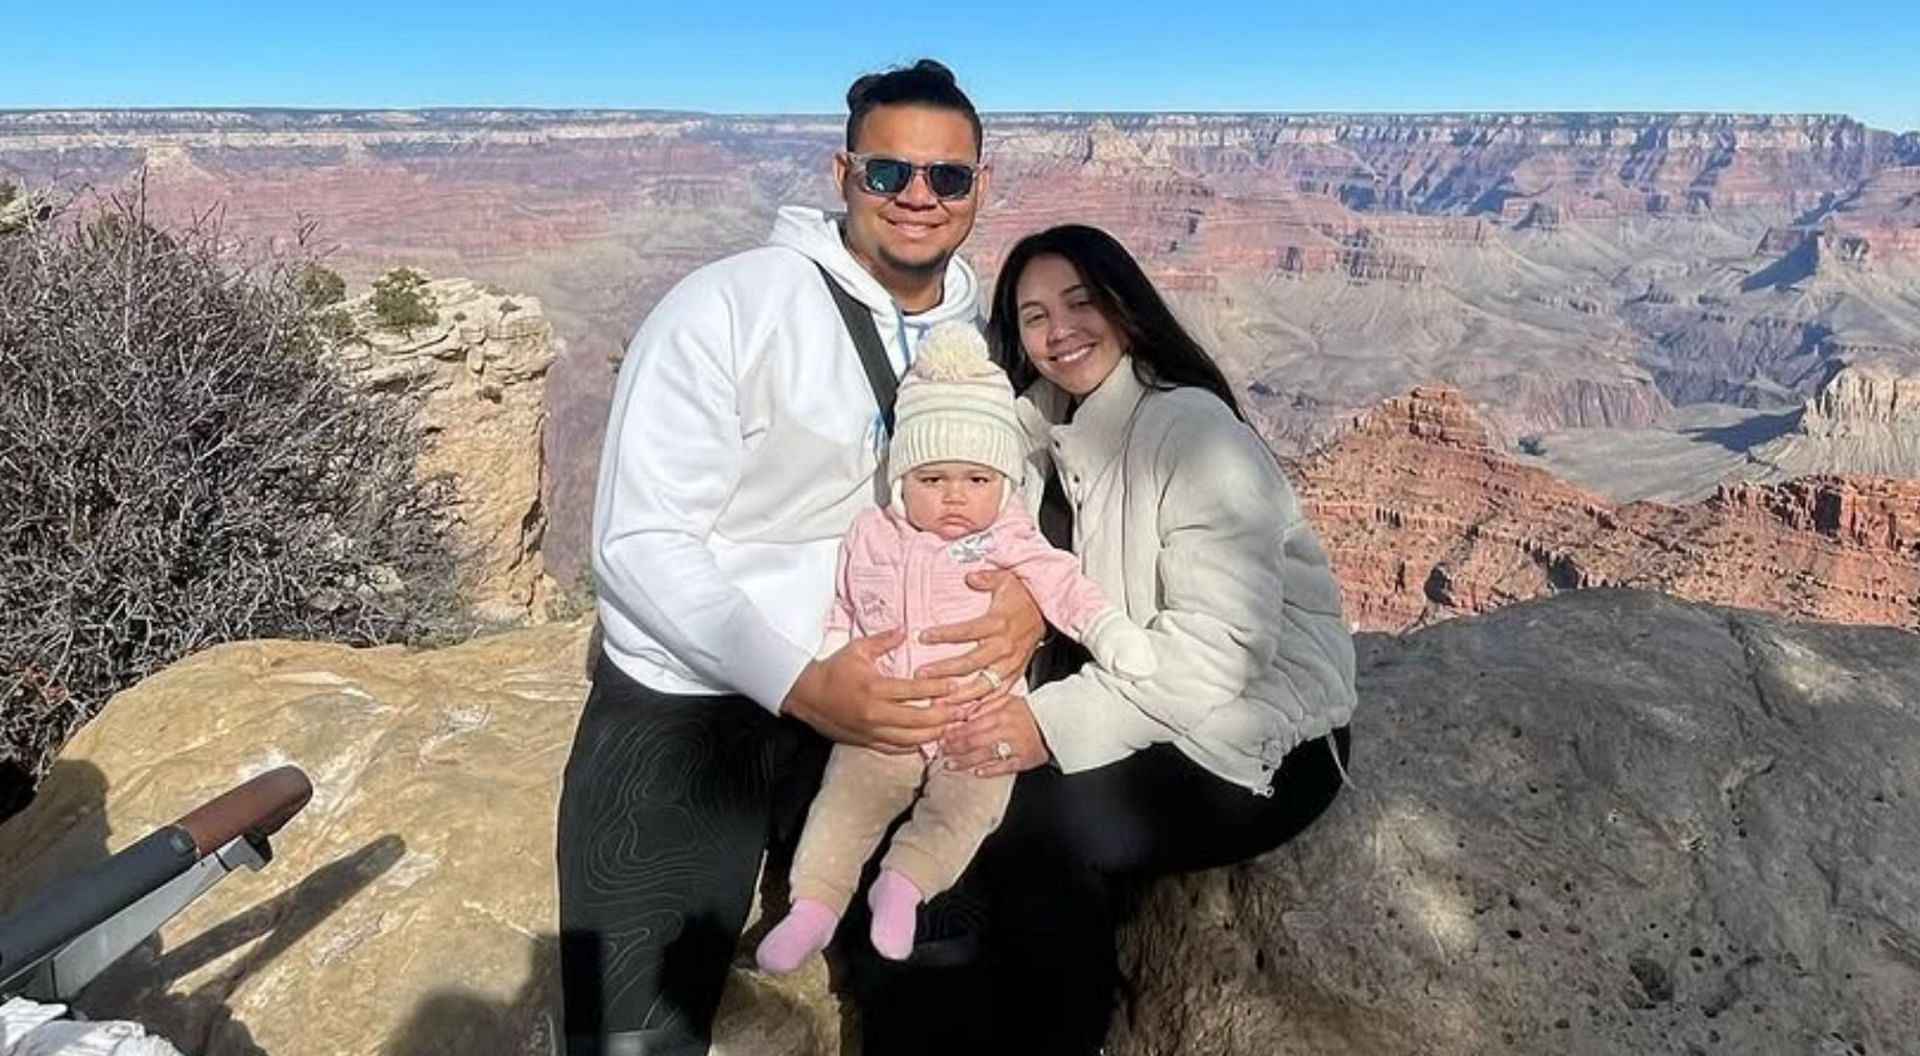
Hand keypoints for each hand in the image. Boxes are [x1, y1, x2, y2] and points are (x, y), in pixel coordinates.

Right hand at [782, 629, 959, 750]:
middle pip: (917, 720)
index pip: (913, 690)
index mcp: (874, 687)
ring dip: (932, 735)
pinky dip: (912, 747)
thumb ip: (883, 640)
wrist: (805, 694)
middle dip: (942, 717)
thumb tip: (904, 630)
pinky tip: (926, 742)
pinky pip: (893, 748)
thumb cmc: (832, 670)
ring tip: (950, 729)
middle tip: (961, 712)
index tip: (954, 687)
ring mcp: (869, 730)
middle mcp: (874, 712)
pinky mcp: (864, 741)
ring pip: (908, 739)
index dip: (937, 689)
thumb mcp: (857, 649)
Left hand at [916, 568, 1044, 707]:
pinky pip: (999, 693)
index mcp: (998, 624)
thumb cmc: (1022, 597)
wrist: (1046, 612)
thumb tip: (971, 576)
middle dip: (945, 671)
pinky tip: (966, 713)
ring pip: (983, 684)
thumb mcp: (1007, 579)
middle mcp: (1004, 647)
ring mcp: (1010, 663)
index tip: (923, 637)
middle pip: (971, 662)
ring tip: (939, 703)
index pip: (968, 630)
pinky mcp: (1015, 674)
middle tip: (922, 676)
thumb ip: (988, 578)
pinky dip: (983, 705)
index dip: (945, 634)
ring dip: (960, 695)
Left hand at [941, 694, 1048, 776]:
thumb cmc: (1030, 713)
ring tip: (950, 765)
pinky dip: (989, 770)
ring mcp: (1015, 746)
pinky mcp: (1024, 760)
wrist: (1057, 724)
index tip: (942, 737)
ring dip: (965, 761)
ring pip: (985, 754)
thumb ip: (986, 706)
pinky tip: (976, 772)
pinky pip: (1004, 766)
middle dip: (955, 747)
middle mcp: (1007, 729)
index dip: (955, 732)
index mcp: (1001, 714)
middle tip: (941, 752)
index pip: (972, 724)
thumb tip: (964, 713)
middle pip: (974, 740)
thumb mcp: (1007, 701)